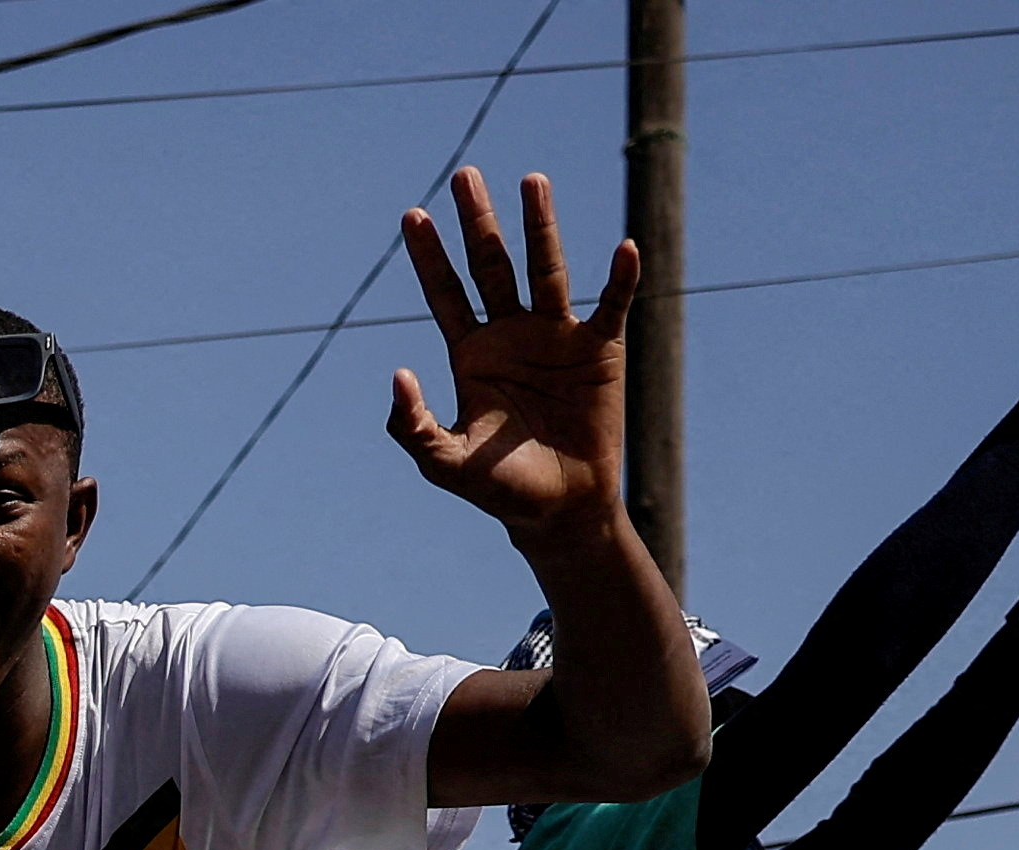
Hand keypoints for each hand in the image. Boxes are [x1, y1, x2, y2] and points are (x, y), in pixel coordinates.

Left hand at [387, 168, 636, 550]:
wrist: (558, 507)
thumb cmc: (498, 486)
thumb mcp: (443, 461)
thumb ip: (412, 425)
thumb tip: (396, 374)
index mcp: (472, 355)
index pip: (446, 293)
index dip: (429, 257)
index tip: (412, 214)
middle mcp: (513, 334)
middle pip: (491, 265)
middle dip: (477, 222)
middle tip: (464, 175)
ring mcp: (557, 337)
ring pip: (547, 268)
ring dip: (540, 226)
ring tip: (532, 180)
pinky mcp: (601, 349)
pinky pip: (613, 304)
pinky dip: (620, 278)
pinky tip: (622, 248)